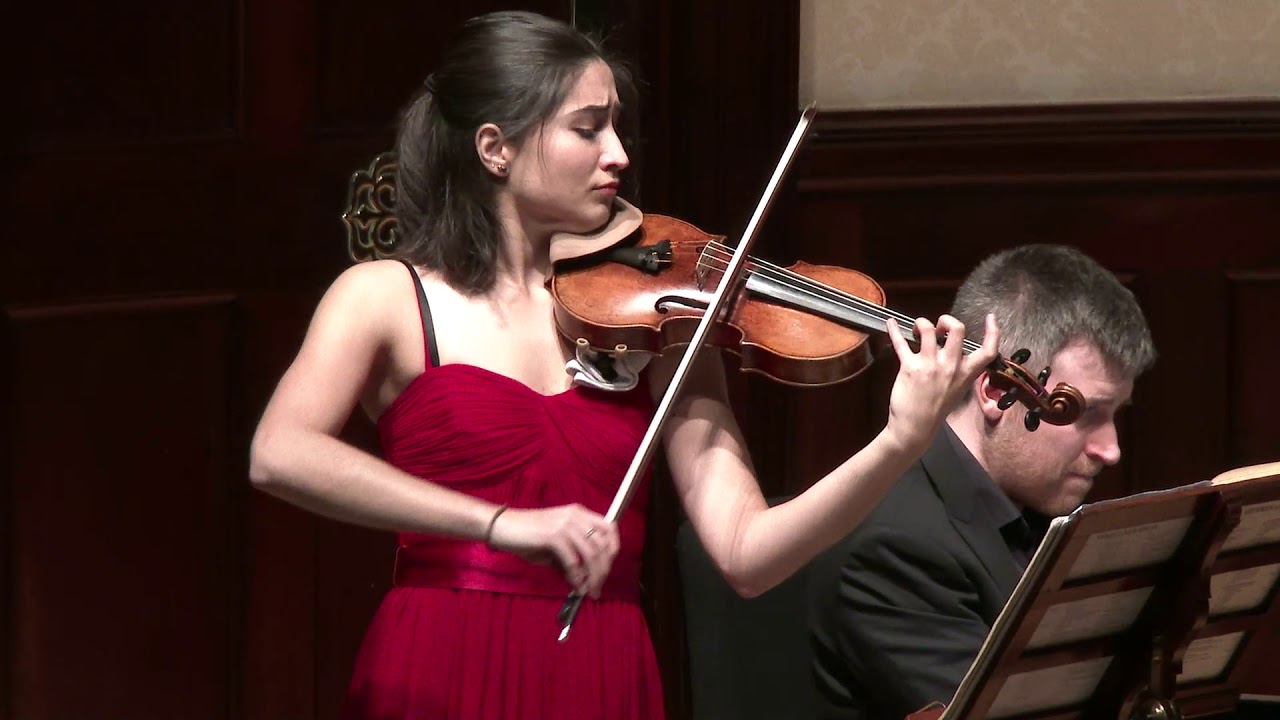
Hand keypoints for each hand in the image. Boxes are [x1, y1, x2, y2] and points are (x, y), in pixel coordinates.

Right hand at [486, 503, 619, 598]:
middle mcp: (576, 516)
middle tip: (598, 588)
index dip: (613, 549)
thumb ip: (572, 556)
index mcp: (579, 514)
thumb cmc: (526, 536)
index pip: (609, 528)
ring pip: (592, 554)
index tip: (607, 568)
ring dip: (593, 576)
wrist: (502, 526)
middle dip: (603, 570)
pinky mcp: (553, 536)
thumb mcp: (554, 543)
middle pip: (603, 545)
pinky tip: (575, 586)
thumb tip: (585, 578)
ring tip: (589, 591)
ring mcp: (565, 525)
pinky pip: (573, 561)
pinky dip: (576, 577)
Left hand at [884, 313, 998, 452]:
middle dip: (947, 320)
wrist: (916, 428)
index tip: (990, 318)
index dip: (993, 331)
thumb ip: (958, 369)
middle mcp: (951, 366)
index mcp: (966, 373)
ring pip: (927, 329)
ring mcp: (930, 365)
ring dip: (921, 323)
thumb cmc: (936, 409)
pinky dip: (893, 330)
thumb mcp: (957, 389)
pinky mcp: (910, 367)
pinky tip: (890, 323)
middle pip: (957, 329)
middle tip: (938, 327)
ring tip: (917, 331)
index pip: (988, 350)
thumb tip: (949, 349)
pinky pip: (900, 343)